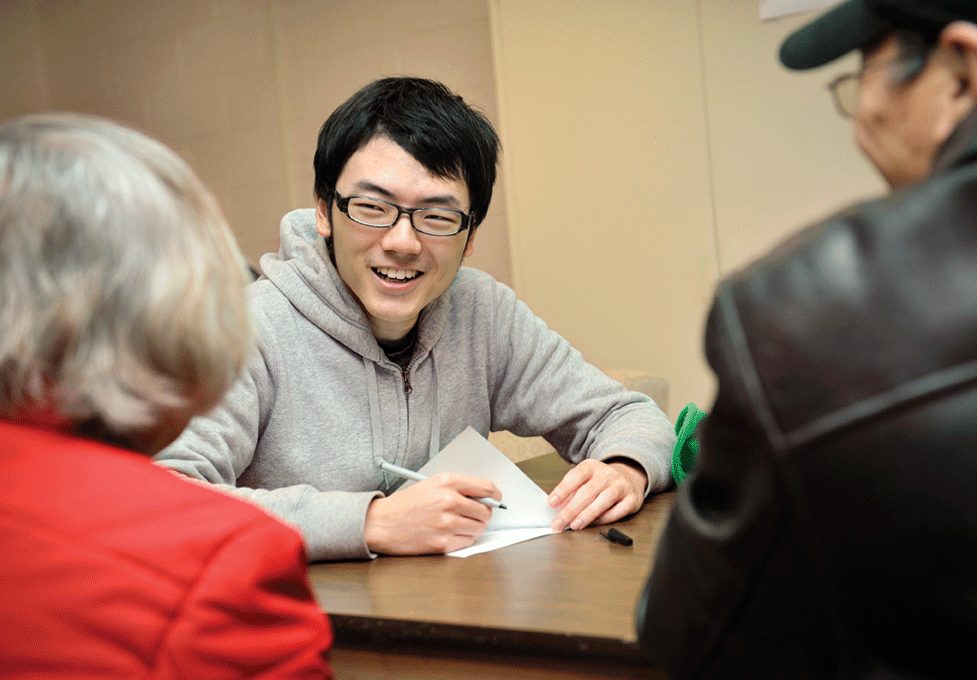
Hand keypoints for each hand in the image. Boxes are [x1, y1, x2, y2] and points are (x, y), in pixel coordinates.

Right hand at [364, 474, 502, 554]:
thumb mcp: (431, 484)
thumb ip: (458, 487)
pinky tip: (449, 534)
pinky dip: (463, 539)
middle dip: (482, 514)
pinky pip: (467, 542)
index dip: (495, 495)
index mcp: (447, 482)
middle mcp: (449, 501)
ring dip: (473, 528)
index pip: (486, 487)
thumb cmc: (406, 504)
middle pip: (486, 511)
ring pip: (479, 528)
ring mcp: (446, 523)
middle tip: (473, 515)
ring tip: (458, 524)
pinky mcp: (442, 543)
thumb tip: (485, 497)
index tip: (496, 499)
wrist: (381, 523)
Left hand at [547, 458, 646, 531]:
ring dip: (587, 514)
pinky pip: (618, 510)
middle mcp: (607, 474)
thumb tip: (558, 509)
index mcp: (592, 466)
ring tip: (574, 525)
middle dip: (571, 509)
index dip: (562, 490)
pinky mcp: (632, 499)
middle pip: (587, 492)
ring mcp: (621, 485)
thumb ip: (572, 492)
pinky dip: (605, 518)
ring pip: (603, 500)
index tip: (551, 503)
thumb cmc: (601, 481)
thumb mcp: (585, 480)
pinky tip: (594, 524)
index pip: (575, 476)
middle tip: (558, 523)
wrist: (629, 476)